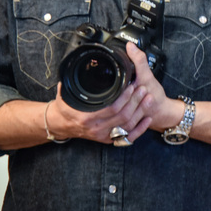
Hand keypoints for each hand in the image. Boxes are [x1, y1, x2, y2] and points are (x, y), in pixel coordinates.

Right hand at [46, 42, 167, 144]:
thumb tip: (72, 72)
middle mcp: (97, 129)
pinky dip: (140, 128)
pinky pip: (128, 137)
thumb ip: (70, 85)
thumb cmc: (64, 110)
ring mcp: (104, 135)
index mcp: (87, 118)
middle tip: (143, 88)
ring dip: (140, 112)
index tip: (131, 85)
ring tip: (148, 98)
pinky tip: (147, 118)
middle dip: (135, 102)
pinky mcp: (109, 139)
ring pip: (128, 126)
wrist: (61, 126)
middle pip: (123, 116)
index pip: (111, 108)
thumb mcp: (64, 96)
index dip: (124, 97)